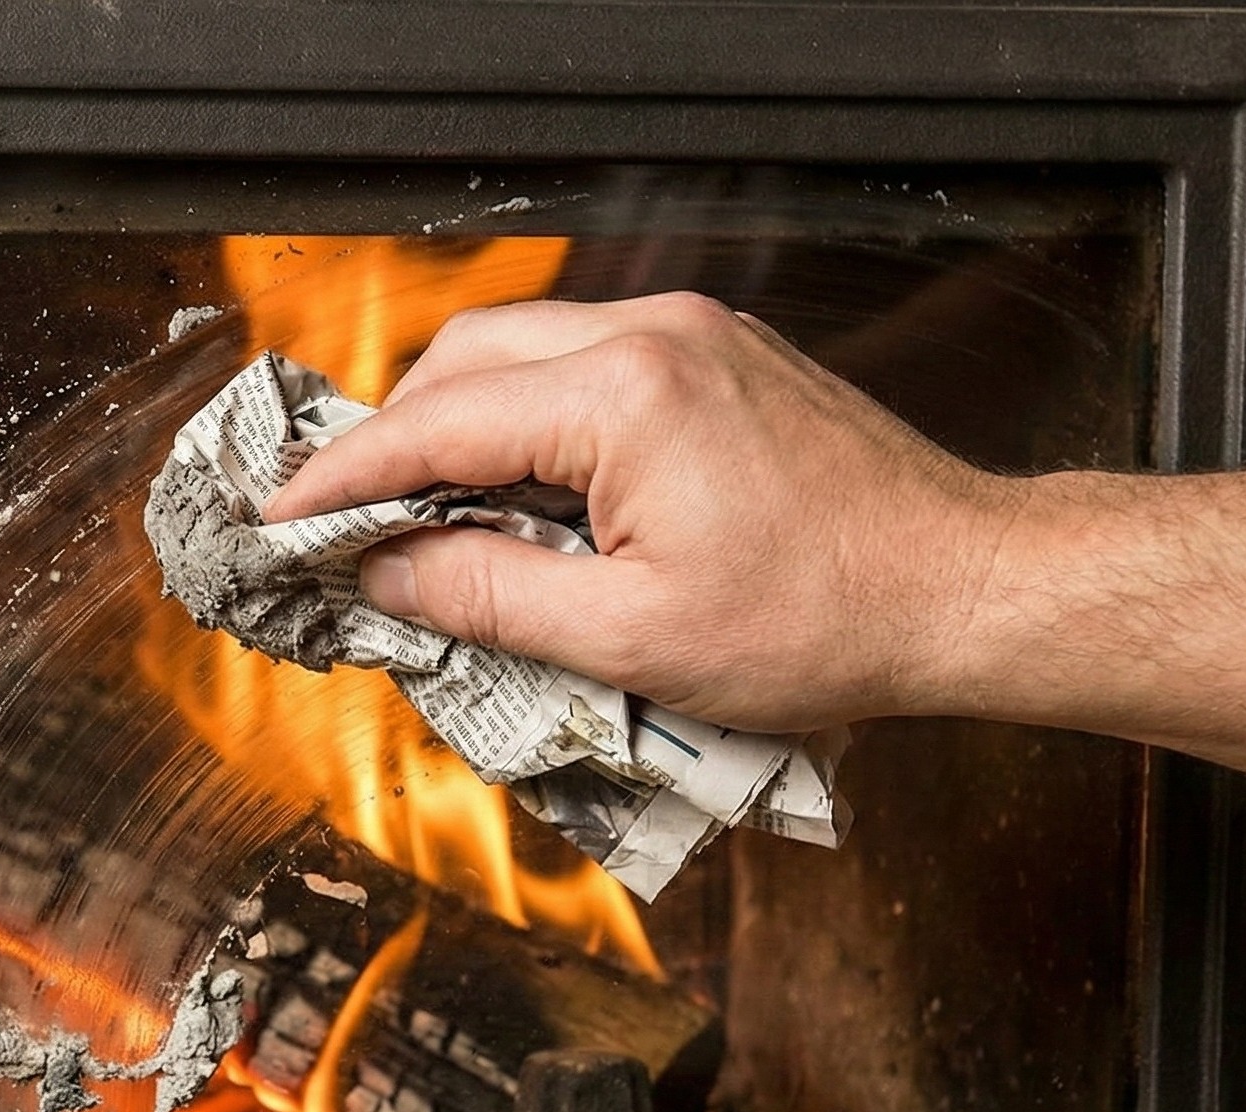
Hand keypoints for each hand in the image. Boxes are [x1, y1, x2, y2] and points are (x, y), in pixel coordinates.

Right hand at [260, 293, 1021, 731]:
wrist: (966, 589)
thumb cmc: (825, 621)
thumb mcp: (631, 640)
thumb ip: (486, 598)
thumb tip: (385, 576)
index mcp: (622, 395)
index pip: (435, 424)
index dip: (343, 478)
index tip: (279, 520)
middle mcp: (653, 336)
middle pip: (466, 363)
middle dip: (393, 441)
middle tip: (346, 526)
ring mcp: (694, 336)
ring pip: (524, 356)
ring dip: (461, 430)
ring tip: (429, 523)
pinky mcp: (722, 359)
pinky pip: (587, 369)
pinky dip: (531, 424)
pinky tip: (524, 499)